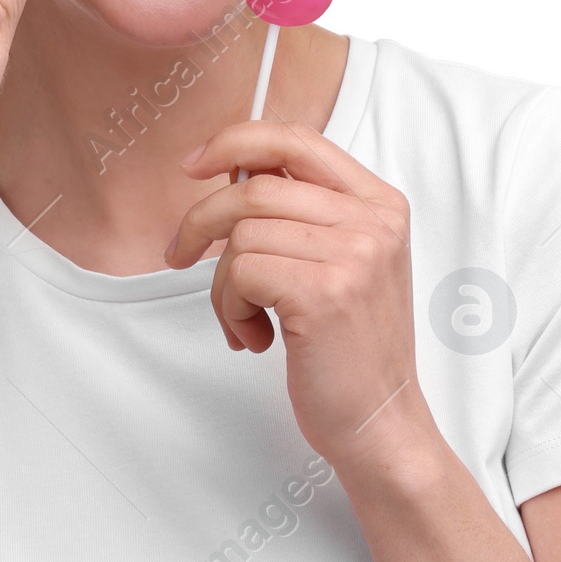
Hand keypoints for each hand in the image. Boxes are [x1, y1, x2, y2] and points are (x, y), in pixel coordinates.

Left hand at [164, 120, 433, 471]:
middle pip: (255, 186)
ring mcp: (353, 254)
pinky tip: (257, 337)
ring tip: (245, 320)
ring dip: (223, 285)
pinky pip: (239, 272)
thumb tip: (231, 173)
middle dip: (202, 221)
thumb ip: (302, 213)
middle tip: (180, 254)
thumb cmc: (350, 349)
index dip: (235, 141)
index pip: (296, 139)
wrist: (381, 422)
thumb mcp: (342, 262)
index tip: (195, 164)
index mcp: (379, 203)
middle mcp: (372, 221)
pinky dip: (231, 308)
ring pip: (240, 233)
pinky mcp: (323, 291)